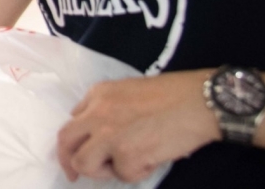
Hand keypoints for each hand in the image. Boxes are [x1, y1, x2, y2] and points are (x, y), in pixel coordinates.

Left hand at [58, 70, 219, 182]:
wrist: (198, 102)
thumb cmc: (172, 95)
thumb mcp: (128, 90)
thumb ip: (106, 107)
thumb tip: (96, 131)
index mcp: (97, 94)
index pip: (72, 121)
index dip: (76, 141)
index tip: (79, 152)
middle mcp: (97, 113)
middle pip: (66, 141)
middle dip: (68, 161)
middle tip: (75, 174)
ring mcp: (109, 134)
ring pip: (84, 164)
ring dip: (103, 170)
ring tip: (126, 163)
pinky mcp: (127, 154)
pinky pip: (122, 175)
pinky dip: (137, 172)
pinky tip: (152, 159)